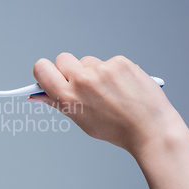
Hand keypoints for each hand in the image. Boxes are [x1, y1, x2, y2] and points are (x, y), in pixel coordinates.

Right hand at [30, 53, 181, 155]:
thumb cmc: (116, 129)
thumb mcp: (80, 120)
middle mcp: (82, 80)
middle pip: (62, 59)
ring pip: (87, 61)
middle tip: (83, 85)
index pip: (41, 68)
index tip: (50, 76)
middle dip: (69, 70)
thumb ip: (58, 102)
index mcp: (68, 97)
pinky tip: (122, 87)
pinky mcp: (120, 62)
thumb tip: (38, 94)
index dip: (44, 71)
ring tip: (109, 90)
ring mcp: (102, 69)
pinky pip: (107, 62)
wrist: (150, 128)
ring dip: (93, 71)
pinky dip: (112, 72)